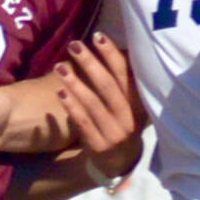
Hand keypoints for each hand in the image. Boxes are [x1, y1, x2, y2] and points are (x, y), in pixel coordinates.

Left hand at [56, 33, 144, 181]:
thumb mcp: (129, 104)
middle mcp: (130, 118)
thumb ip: (122, 82)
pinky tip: (60, 92)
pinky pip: (83, 123)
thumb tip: (112, 47)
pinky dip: (71, 106)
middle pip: (107, 86)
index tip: (97, 36)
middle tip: (74, 45)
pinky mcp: (100, 147)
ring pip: (93, 103)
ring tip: (60, 66)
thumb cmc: (121, 124)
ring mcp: (115, 134)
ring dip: (75, 82)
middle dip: (90, 63)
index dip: (112, 55)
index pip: (125, 75)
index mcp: (139, 103)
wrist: (121, 163)